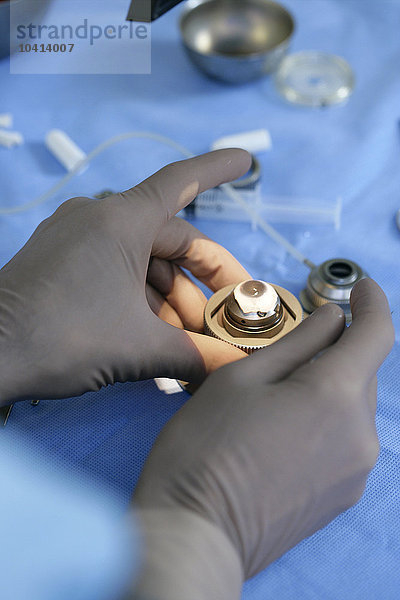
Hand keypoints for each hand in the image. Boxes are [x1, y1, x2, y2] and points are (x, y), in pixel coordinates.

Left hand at [0, 149, 251, 404]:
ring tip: (188, 338)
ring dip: (171, 297)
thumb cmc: (63, 338)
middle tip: (226, 317)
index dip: (218, 170)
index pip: (181, 181)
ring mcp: (76, 237)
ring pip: (143, 260)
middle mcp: (99, 218)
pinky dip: (141, 297)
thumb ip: (194, 356)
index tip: (247, 161)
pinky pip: (116, 268)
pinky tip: (154, 332)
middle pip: (169, 238)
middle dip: (201, 281)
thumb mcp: (138, 348)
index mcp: (122, 221)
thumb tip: (234, 369)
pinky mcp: (61, 258)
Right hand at [132, 279, 393, 599]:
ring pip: (353, 406)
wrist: (195, 534)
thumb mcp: (242, 378)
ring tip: (277, 397)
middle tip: (290, 347)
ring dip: (328, 387)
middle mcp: (362, 434)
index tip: (361, 285)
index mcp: (336, 395)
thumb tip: (334, 318)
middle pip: (361, 372)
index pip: (377, 334)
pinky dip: (326, 419)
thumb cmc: (205, 446)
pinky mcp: (344, 496)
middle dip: (336, 349)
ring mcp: (357, 471)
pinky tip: (284, 430)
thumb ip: (298, 342)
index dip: (373, 302)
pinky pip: (346, 439)